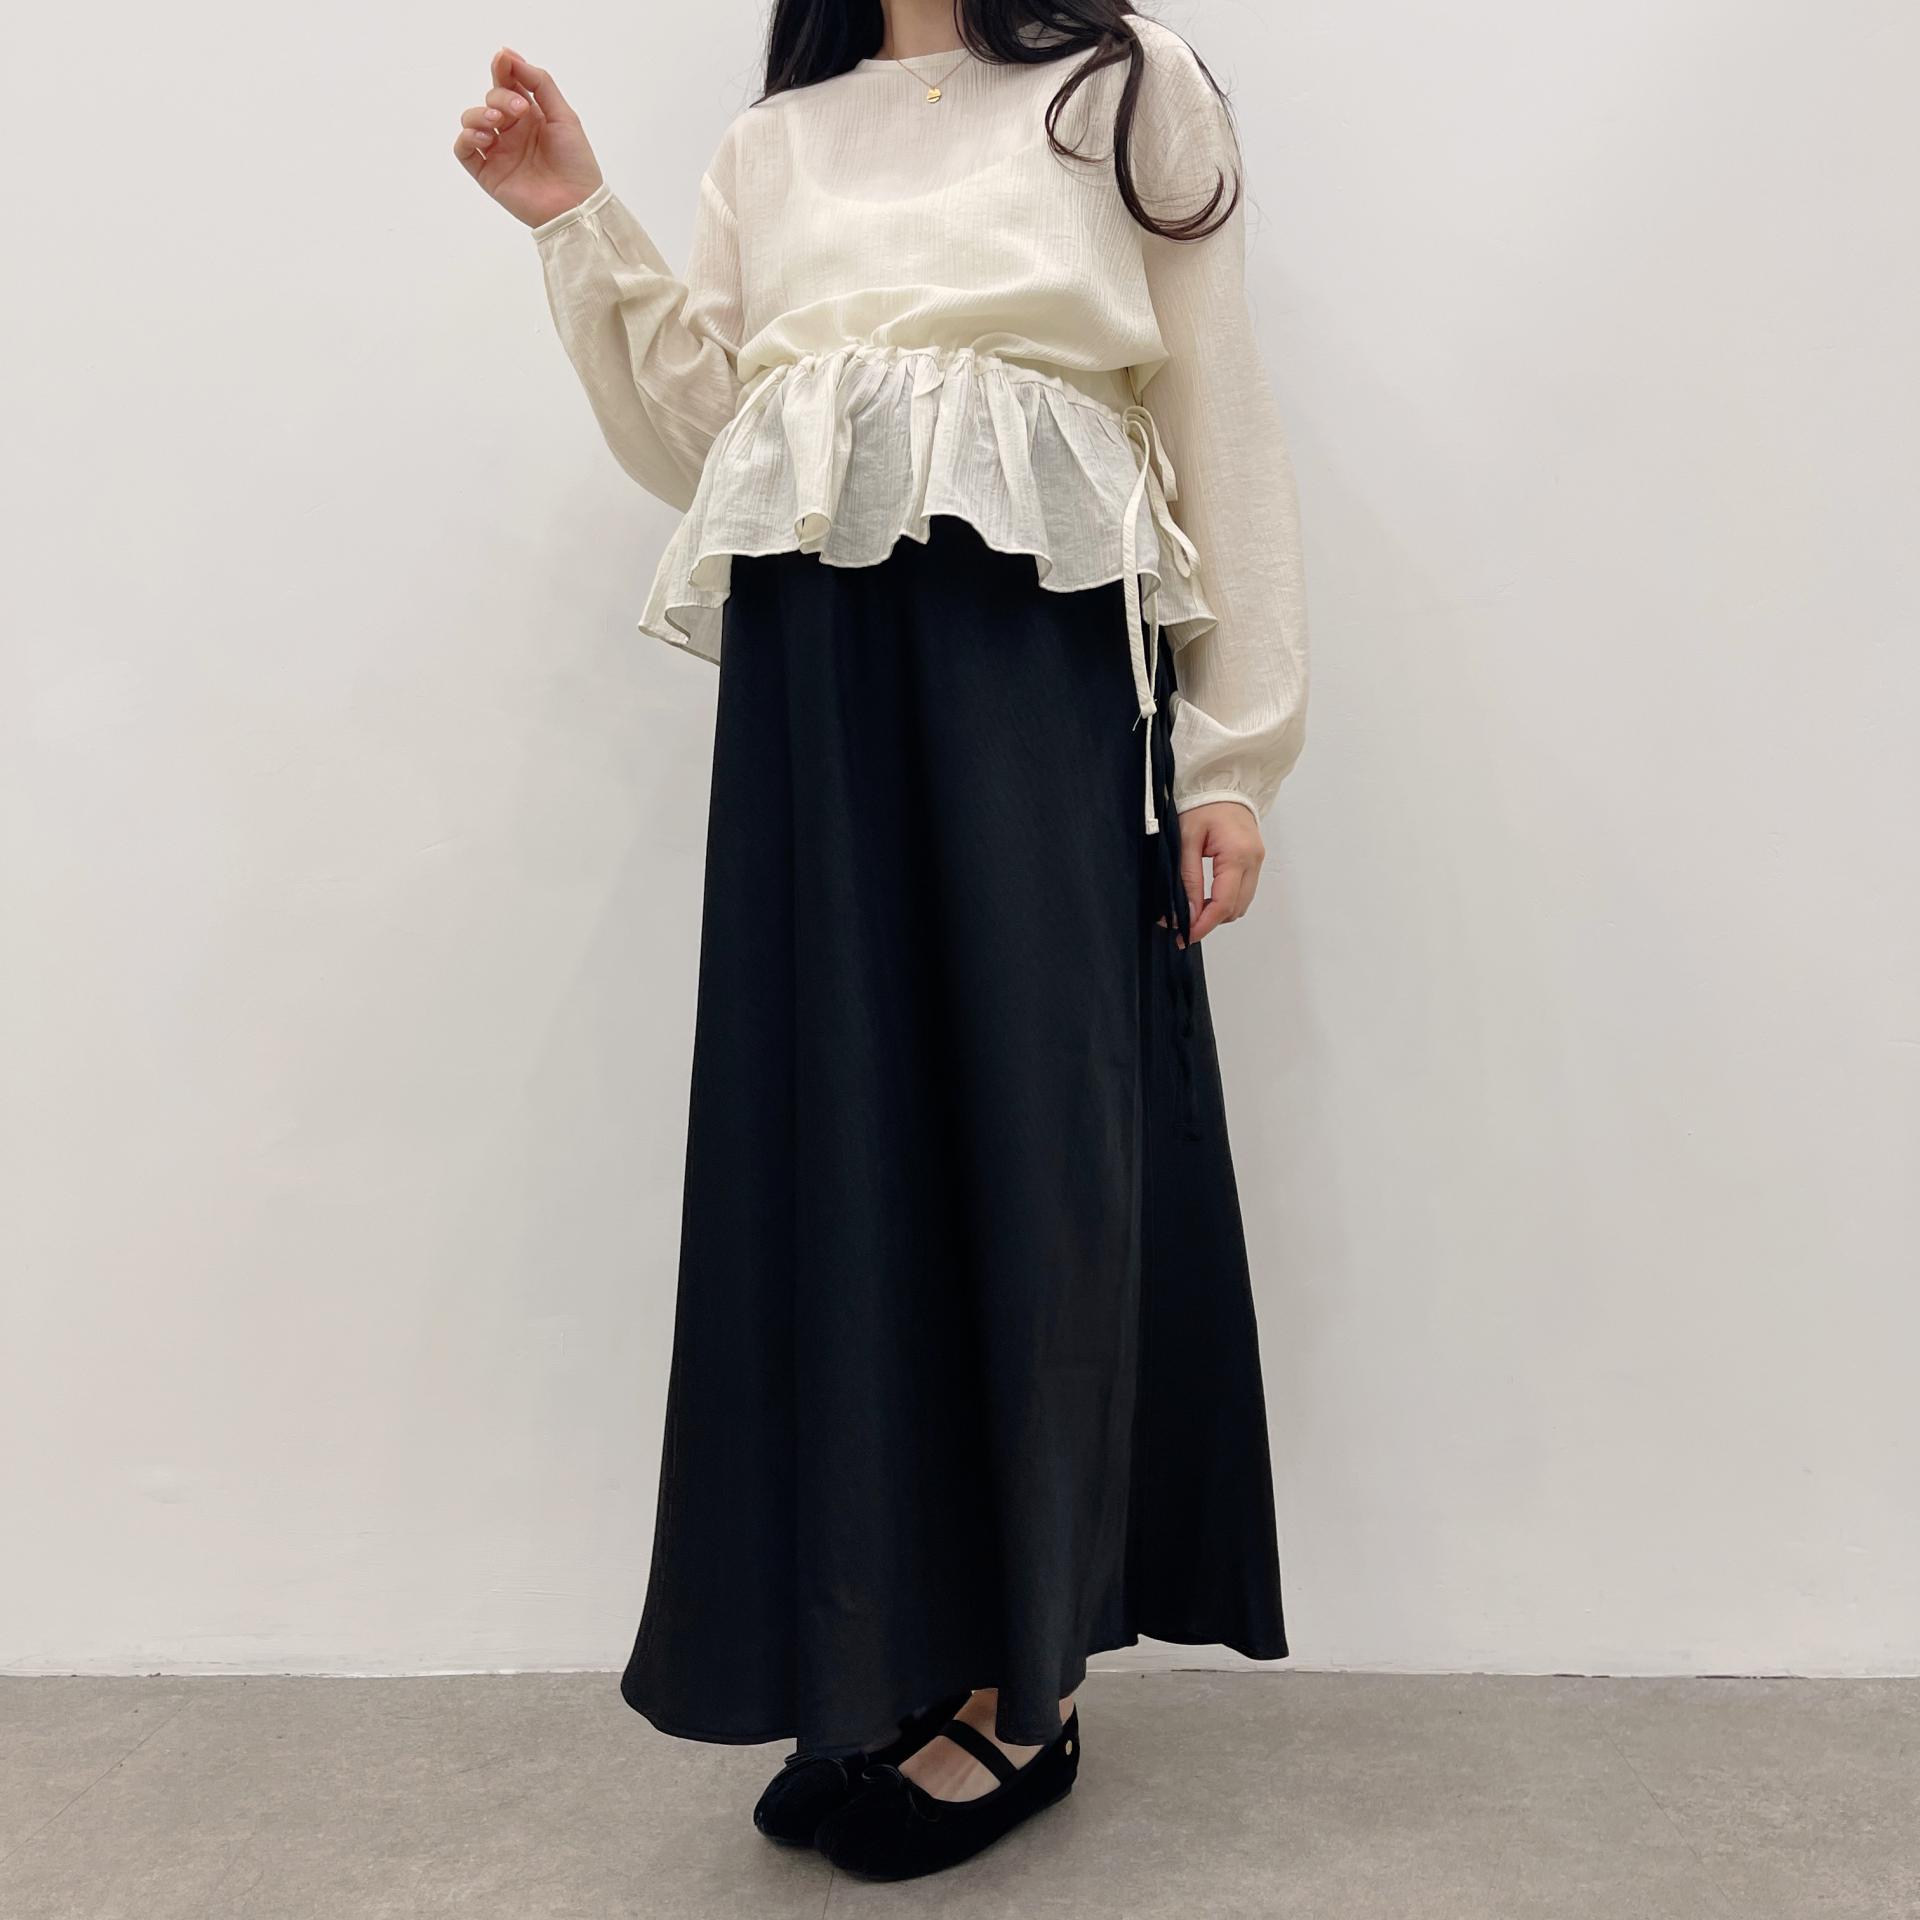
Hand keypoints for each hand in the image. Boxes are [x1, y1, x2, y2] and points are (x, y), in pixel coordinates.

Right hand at [453, 48, 603, 228]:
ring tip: (497, 121)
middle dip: (499, 96)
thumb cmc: (576, 163)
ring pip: (471, 120)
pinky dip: (467, 138)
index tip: (503, 59)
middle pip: (490, 99)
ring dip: (479, 113)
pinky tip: (485, 137)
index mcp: (530, 117)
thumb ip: (540, 83)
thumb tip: (509, 56)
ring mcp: (498, 152)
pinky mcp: (488, 174)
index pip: (507, 84)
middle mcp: (511, 132)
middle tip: (519, 109)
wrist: (576, 204)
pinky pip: (463, 150)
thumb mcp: (564, 115)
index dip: (502, 69)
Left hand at [1176, 802, 1264, 943]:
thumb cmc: (1202, 804)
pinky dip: (1225, 900)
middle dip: (1210, 921)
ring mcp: (1258, 861)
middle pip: (1236, 908)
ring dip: (1218, 912)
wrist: (1222, 782)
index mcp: (1238, 854)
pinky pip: (1243, 891)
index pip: (1224, 903)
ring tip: (1191, 913)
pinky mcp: (1255, 860)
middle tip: (1182, 926)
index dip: (1204, 925)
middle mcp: (1254, 860)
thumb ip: (1188, 879)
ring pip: (1241, 903)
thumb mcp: (1186, 840)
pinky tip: (1205, 899)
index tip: (1185, 936)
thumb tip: (1186, 914)